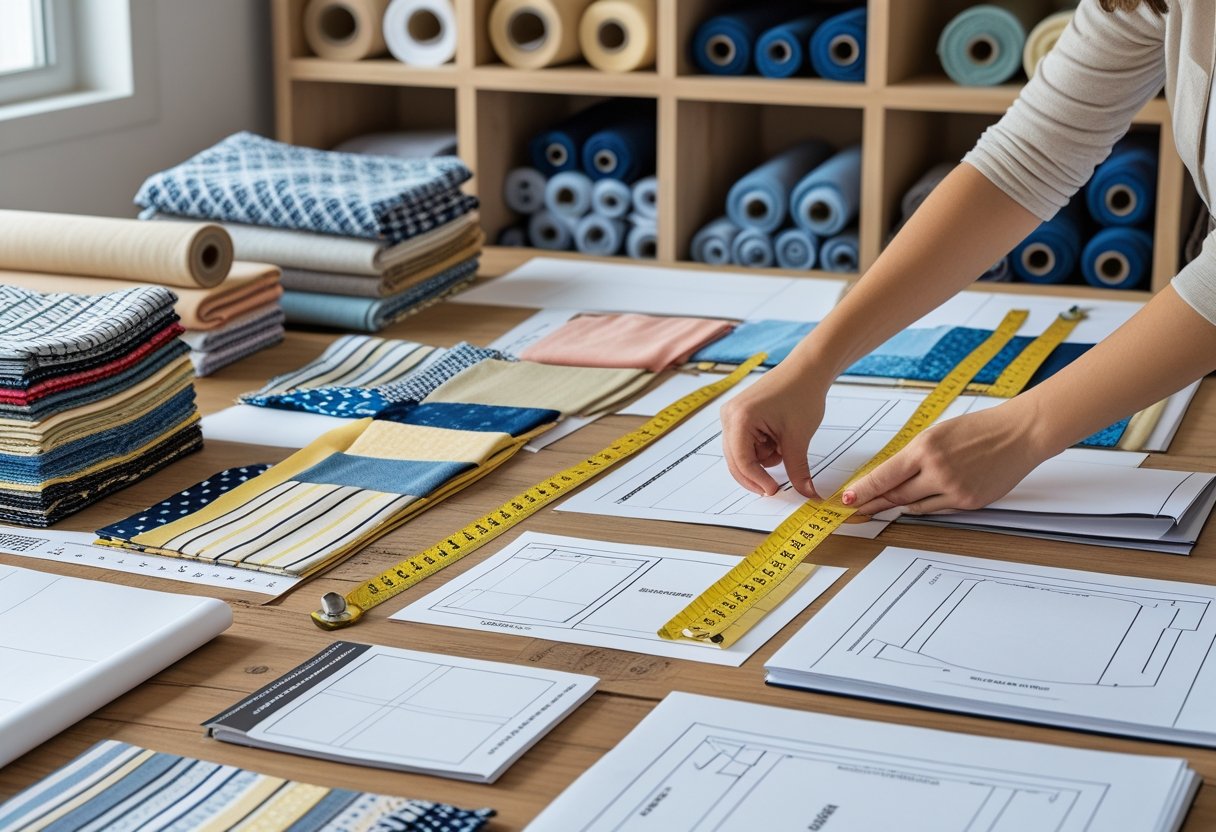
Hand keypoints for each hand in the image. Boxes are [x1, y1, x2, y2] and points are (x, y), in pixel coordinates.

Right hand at [721, 366, 826, 498]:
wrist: (806, 370)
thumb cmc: (802, 394)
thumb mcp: (799, 437)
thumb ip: (798, 470)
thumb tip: (807, 493)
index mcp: (740, 418)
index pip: (742, 460)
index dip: (757, 480)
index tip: (775, 491)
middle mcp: (729, 416)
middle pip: (736, 461)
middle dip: (758, 472)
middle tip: (778, 485)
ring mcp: (731, 416)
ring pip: (741, 455)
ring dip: (762, 459)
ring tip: (782, 444)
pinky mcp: (738, 416)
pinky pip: (745, 444)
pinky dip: (761, 450)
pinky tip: (776, 439)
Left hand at [842, 403, 1049, 514]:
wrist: (1019, 434)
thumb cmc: (979, 429)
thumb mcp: (937, 434)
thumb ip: (914, 456)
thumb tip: (890, 476)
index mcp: (925, 448)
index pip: (884, 476)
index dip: (863, 490)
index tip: (847, 499)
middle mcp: (937, 471)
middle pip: (895, 494)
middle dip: (875, 502)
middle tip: (859, 507)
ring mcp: (954, 489)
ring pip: (914, 505)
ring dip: (898, 504)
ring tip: (883, 504)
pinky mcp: (968, 502)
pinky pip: (937, 509)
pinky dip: (925, 505)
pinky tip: (917, 502)